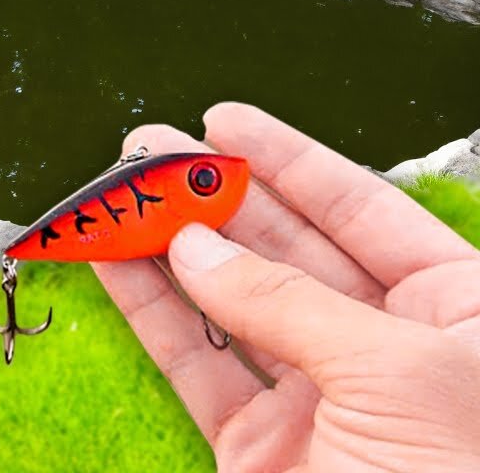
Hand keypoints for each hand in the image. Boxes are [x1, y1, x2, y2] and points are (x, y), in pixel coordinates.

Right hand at [95, 103, 479, 471]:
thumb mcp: (399, 375)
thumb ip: (289, 303)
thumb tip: (200, 248)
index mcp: (458, 319)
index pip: (365, 214)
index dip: (293, 162)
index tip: (227, 120)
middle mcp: (384, 351)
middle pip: (284, 250)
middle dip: (216, 197)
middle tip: (152, 152)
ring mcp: (316, 400)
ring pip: (227, 303)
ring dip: (168, 247)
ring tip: (118, 194)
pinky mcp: (257, 449)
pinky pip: (193, 364)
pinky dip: (148, 311)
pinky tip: (116, 261)